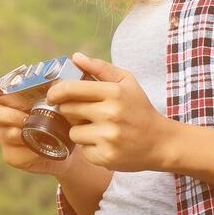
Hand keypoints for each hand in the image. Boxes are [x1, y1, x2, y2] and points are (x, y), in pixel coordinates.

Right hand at [0, 71, 73, 177]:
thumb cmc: (71, 116)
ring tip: (38, 133)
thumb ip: (78, 76)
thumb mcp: (75, 96)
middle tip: (26, 117)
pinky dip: (30, 152)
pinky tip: (43, 150)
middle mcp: (5, 115)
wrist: (73, 148)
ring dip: (20, 132)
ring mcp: (6, 136)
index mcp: (13, 97)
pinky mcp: (12, 155)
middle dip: (5, 114)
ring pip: (4, 133)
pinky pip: (14, 153)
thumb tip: (76, 57)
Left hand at [44, 51, 175, 171]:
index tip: (52, 96)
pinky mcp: (106, 157)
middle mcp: (110, 114)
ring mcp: (108, 137)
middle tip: (88, 114)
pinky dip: (90, 148)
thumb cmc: (140, 109)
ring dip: (81, 131)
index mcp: (114, 92)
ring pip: (73, 132)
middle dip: (72, 112)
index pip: (71, 89)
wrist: (161, 143)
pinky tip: (106, 144)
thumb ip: (100, 68)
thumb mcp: (127, 82)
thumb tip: (75, 57)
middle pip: (68, 110)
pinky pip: (82, 150)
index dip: (56, 92)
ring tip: (100, 130)